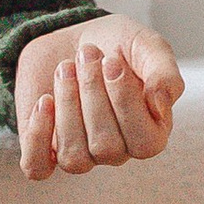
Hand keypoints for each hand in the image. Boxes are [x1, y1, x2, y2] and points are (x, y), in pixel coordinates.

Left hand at [16, 18, 183, 181]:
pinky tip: (44, 100)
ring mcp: (81, 153)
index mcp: (150, 133)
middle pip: (106, 147)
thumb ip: (164, 74)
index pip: (145, 143)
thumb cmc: (118, 45)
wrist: (73, 36)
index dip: (125, 103)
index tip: (112, 60)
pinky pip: (38, 167)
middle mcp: (117, 150)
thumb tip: (162, 106)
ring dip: (67, 106)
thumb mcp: (147, 47)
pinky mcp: (45, 150)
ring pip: (74, 158)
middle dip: (92, 94)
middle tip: (87, 53)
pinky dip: (39, 135)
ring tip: (66, 67)